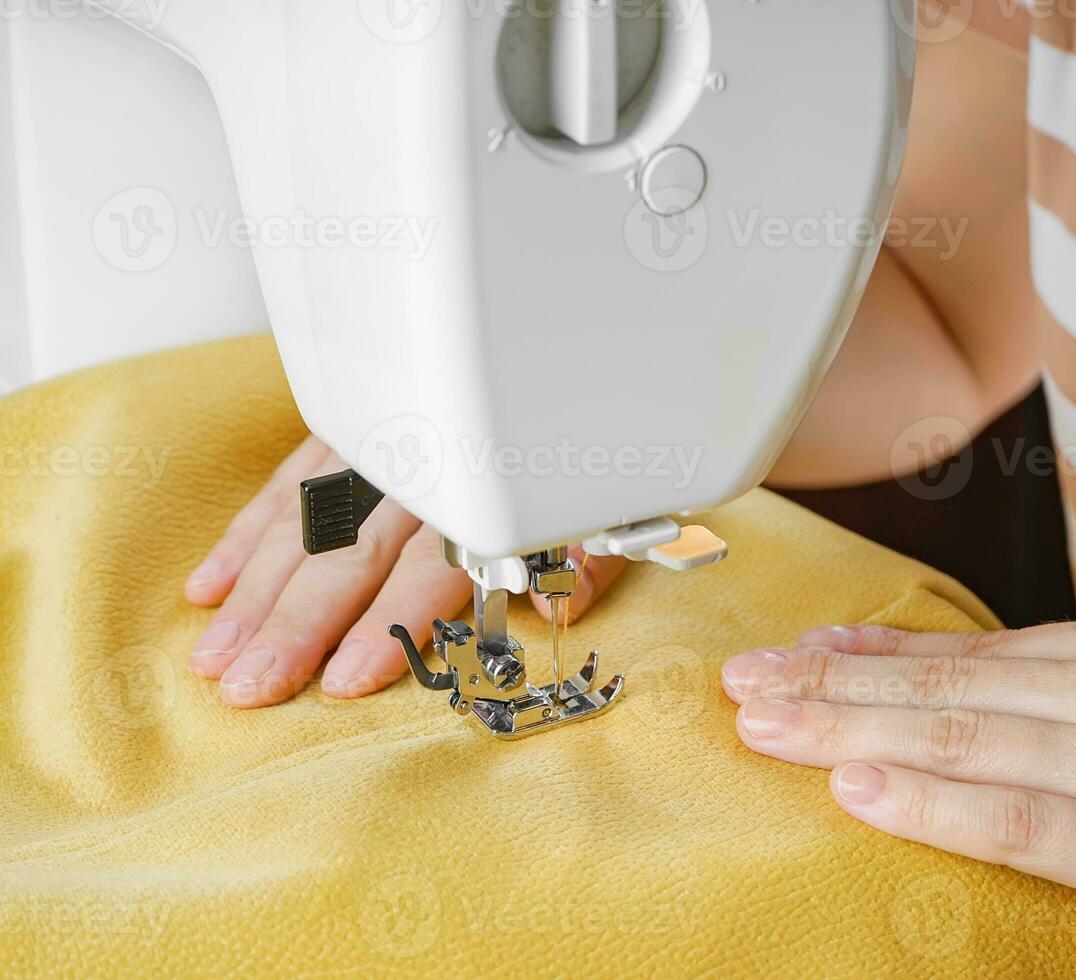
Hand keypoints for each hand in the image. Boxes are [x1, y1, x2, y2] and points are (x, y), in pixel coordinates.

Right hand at [184, 435, 624, 706]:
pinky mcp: (345, 424)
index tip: (343, 678)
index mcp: (482, 491)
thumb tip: (558, 610)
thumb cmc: (576, 444)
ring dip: (255, 590)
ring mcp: (374, 440)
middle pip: (350, 551)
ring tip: (216, 654)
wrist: (558, 346)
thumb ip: (584, 559)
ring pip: (305, 519)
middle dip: (294, 624)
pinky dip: (249, 533)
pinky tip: (211, 587)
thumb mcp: (602, 500)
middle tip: (248, 686)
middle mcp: (420, 464)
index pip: (427, 568)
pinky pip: (289, 479)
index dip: (386, 627)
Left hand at [722, 606, 1075, 977]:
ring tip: (765, 723)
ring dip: (849, 727)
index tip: (803, 648)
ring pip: (967, 735)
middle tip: (745, 678)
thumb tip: (985, 691)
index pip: (984, 648)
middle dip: (835, 680)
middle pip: (955, 681)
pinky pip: (1021, 818)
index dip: (881, 652)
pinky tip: (857, 785)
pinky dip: (931, 798)